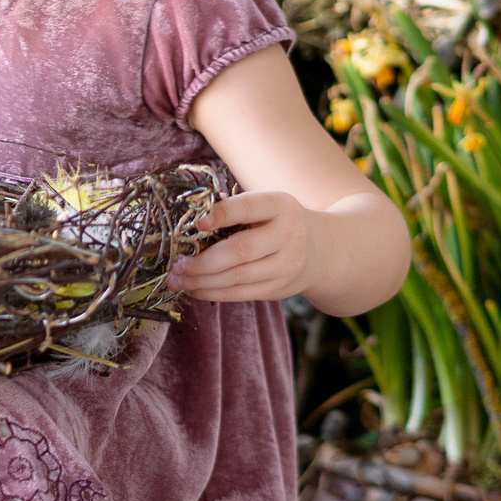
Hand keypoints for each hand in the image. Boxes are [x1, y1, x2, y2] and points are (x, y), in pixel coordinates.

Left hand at [165, 190, 320, 303]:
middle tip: (177, 264)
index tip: (196, 223)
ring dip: (201, 281)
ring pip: (237, 278)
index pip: (248, 208)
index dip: (222, 215)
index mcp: (281, 206)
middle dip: (203, 261)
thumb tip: (189, 223)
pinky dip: (213, 293)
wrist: (323, 250)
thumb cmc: (279, 221)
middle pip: (240, 251)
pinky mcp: (279, 289)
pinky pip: (240, 294)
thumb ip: (237, 210)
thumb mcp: (268, 206)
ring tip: (176, 280)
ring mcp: (286, 266)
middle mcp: (288, 236)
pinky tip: (193, 290)